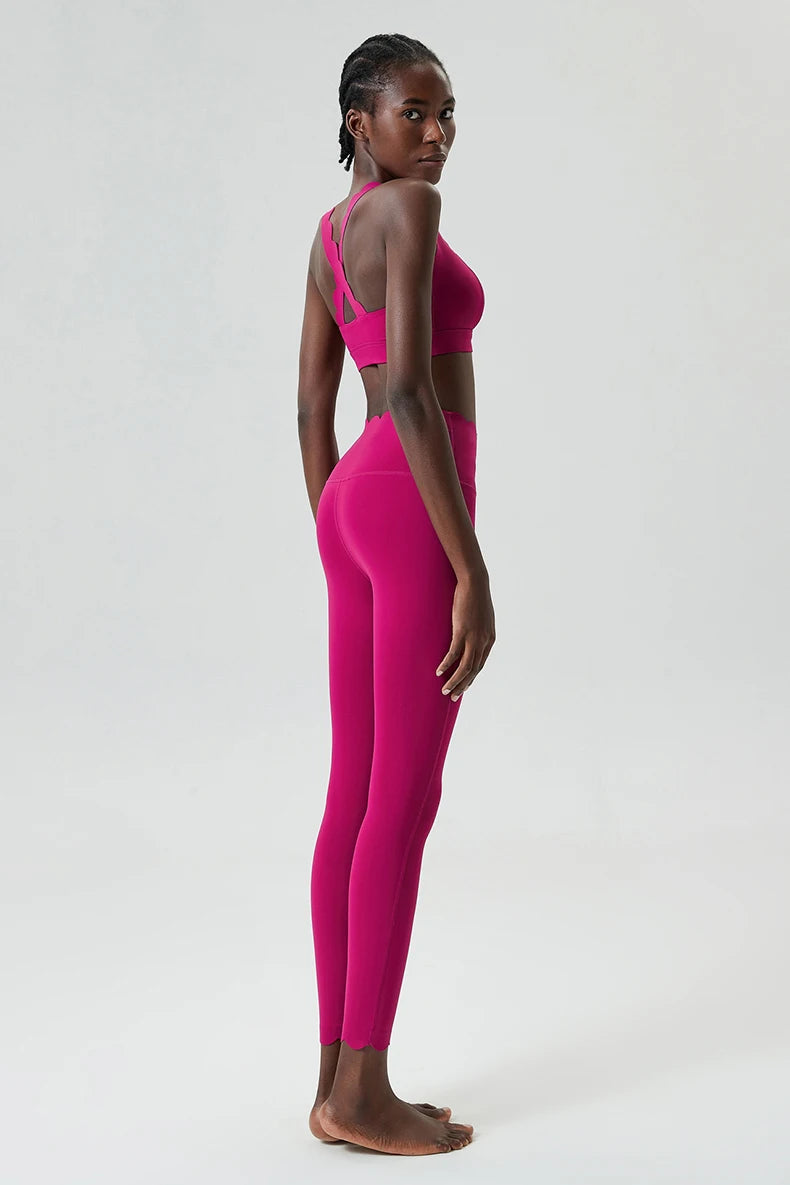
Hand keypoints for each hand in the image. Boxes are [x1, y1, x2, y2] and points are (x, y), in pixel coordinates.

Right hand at [436, 570, 495, 700]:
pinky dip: (446, 665)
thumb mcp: (482, 617)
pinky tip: (439, 672)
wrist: (475, 583)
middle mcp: (484, 642)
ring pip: (465, 667)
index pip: (480, 665)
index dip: (471, 678)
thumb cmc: (476, 598)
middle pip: (473, 670)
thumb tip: (470, 635)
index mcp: (489, 639)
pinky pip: (453, 654)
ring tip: (445, 690)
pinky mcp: (462, 631)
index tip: (462, 687)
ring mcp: (473, 637)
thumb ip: (478, 629)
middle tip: (453, 696)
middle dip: (463, 685)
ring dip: (455, 681)